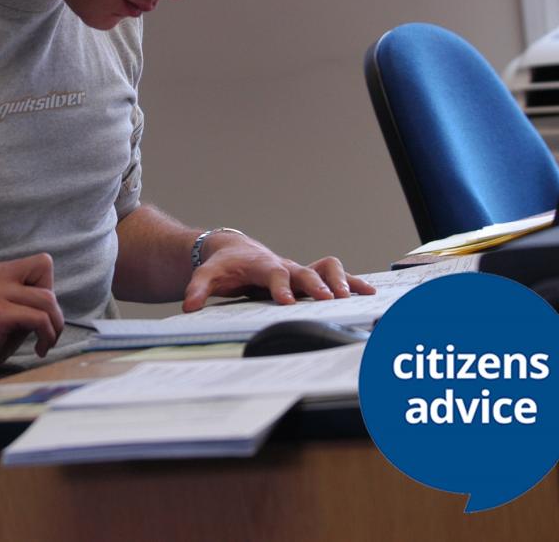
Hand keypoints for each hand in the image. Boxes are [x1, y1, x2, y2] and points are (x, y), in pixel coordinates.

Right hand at [0, 253, 64, 384]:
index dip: (47, 288)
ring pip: (47, 299)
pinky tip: (39, 350)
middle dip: (54, 307)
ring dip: (54, 326)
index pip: (42, 263)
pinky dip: (47, 336)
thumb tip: (56, 300)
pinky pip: (39, 318)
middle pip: (46, 274)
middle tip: (47, 332)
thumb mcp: (10, 309)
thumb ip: (29, 299)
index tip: (39, 313)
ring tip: (45, 343)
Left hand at [181, 233, 375, 311]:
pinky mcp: (307, 277)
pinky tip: (368, 294)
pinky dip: (352, 283)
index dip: (281, 287)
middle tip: (328, 299)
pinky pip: (334, 276)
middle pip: (305, 271)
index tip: (287, 301)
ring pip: (326, 268)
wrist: (234, 251)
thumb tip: (189, 306)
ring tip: (354, 297)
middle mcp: (285, 265)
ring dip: (341, 281)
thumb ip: (198, 289)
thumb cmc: (225, 265)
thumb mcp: (207, 275)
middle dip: (317, 285)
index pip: (273, 274)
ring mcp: (298, 270)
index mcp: (262, 265)